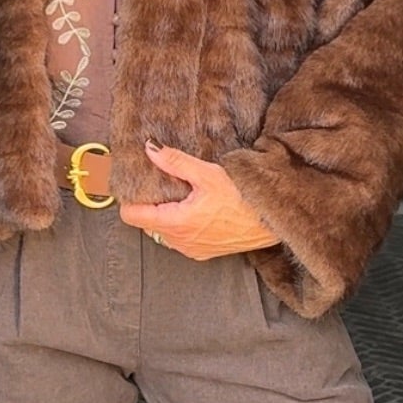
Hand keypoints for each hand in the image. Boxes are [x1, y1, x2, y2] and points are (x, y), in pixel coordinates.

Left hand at [119, 141, 282, 259]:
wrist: (271, 220)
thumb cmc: (242, 198)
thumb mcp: (207, 174)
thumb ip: (175, 162)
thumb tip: (150, 149)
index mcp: (175, 223)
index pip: (133, 217)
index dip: (131, 200)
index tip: (136, 186)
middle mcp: (179, 241)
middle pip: (147, 224)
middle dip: (150, 206)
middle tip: (161, 187)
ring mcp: (191, 250)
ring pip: (163, 233)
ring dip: (166, 217)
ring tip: (180, 198)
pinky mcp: (204, 253)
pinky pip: (180, 240)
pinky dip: (181, 227)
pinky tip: (195, 212)